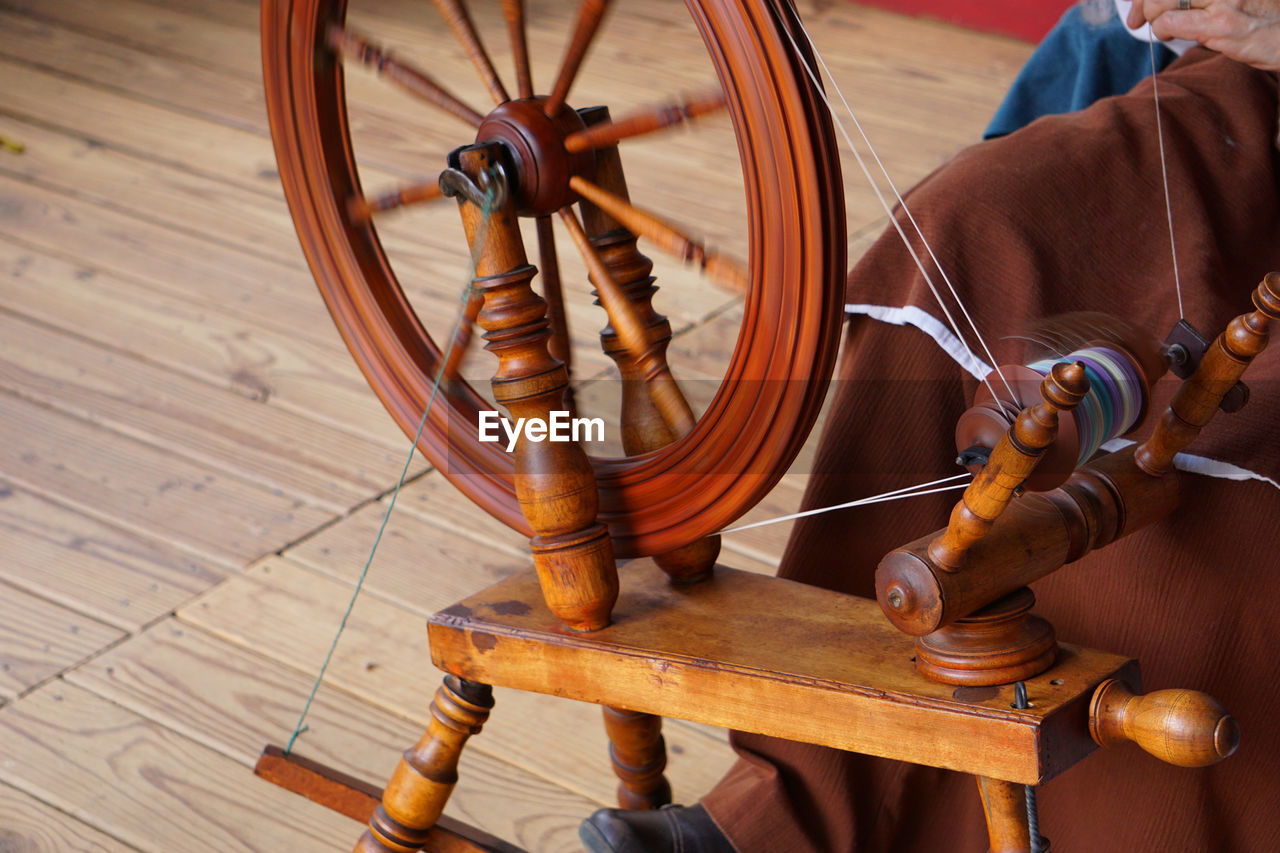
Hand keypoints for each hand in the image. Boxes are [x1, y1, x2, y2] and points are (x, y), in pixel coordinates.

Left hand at [1127, 0, 1279, 69]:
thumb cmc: (1262, 14)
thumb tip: (1161, 0)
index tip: (1140, 2)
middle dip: (1143, 3)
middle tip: (1136, 19)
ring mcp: (1224, 0)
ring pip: (1162, 1)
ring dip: (1152, 17)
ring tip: (1161, 28)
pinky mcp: (1223, 24)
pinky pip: (1173, 23)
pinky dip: (1162, 29)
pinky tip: (1169, 34)